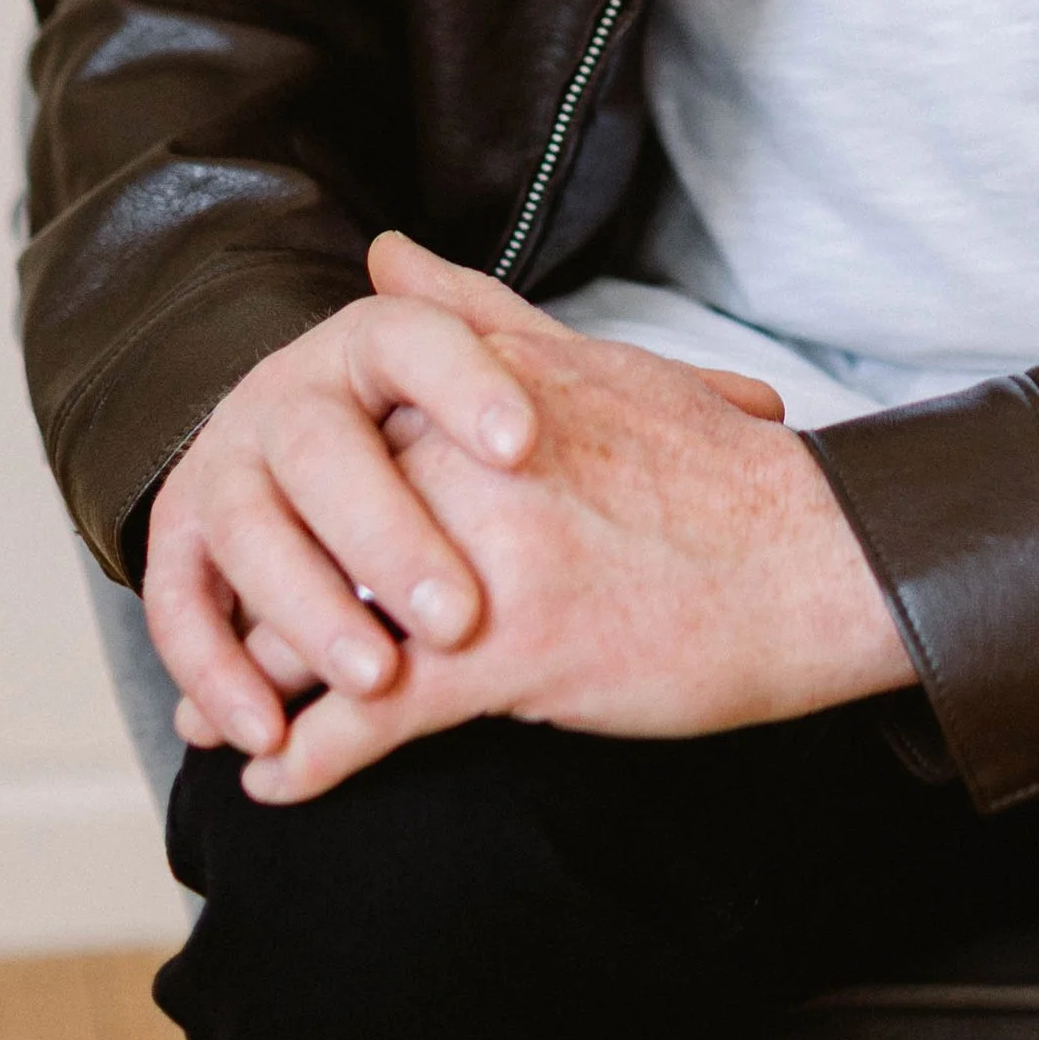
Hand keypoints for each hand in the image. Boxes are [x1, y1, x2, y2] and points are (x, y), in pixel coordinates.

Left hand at [228, 238, 912, 804]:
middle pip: (307, 538)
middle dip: (254, 611)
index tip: (256, 554)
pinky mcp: (508, 651)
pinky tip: (280, 787)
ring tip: (225, 731)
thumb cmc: (721, 475)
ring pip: (316, 630)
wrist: (821, 561)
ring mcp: (483, 555)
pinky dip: (307, 764)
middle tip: (217, 670)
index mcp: (481, 391)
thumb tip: (385, 252)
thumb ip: (474, 314)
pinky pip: (366, 719)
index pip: (333, 447)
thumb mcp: (595, 367)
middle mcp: (466, 459)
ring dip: (255, 694)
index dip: (281, 515)